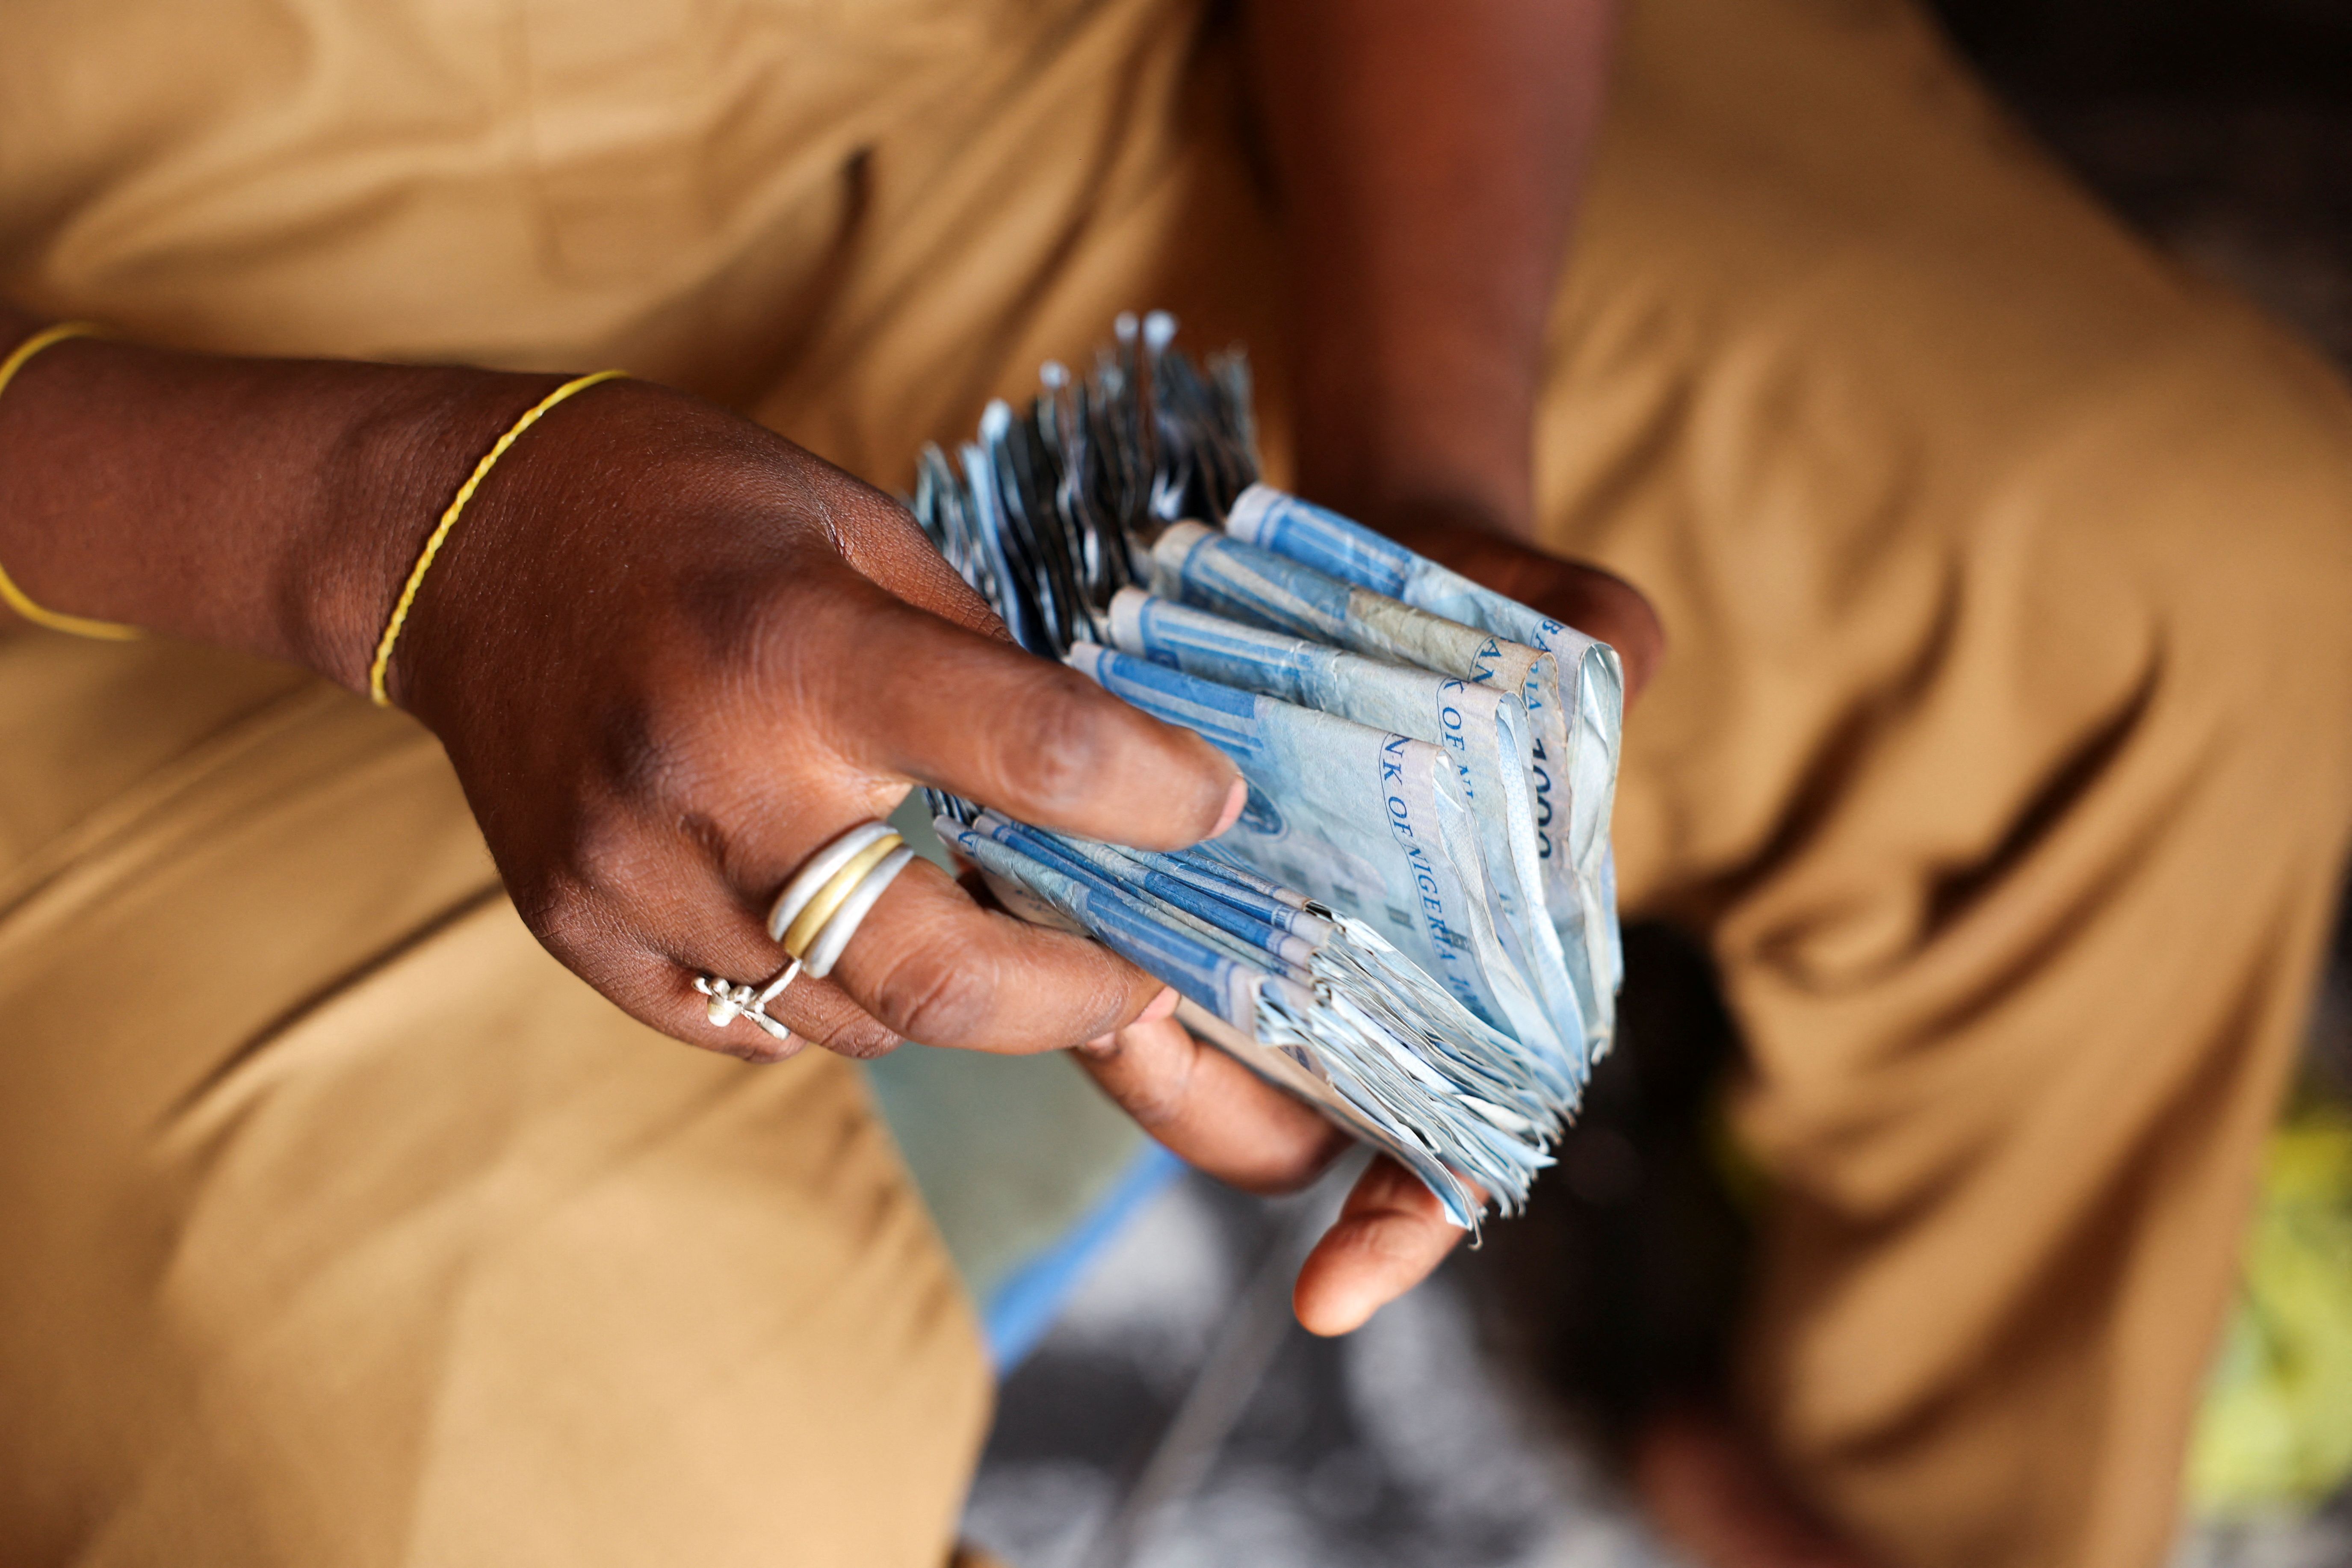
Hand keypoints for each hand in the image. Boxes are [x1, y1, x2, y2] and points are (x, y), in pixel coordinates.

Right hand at [385, 378, 1248, 1060]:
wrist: (463, 543)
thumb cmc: (692, 514)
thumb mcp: (864, 531)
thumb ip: (981, 666)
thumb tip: (1111, 783)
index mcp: (798, 650)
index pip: (1027, 749)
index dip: (1153, 796)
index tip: (1216, 808)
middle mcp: (709, 783)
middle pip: (939, 977)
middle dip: (1071, 999)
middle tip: (1137, 977)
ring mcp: (631, 879)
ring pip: (856, 1020)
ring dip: (947, 991)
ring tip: (976, 922)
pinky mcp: (581, 936)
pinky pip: (757, 1027)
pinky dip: (832, 998)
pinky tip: (842, 920)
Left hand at [1077, 504, 1662, 1333]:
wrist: (1399, 555)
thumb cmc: (1495, 609)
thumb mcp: (1566, 621)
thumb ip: (1599, 646)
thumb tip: (1621, 659)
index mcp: (1484, 983)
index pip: (1454, 1152)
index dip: (1400, 1231)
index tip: (1327, 1296)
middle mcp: (1370, 994)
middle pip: (1279, 1125)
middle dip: (1197, 1103)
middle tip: (1129, 1018)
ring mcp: (1271, 950)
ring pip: (1186, 1054)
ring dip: (1120, 1028)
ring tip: (1059, 943)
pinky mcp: (1187, 889)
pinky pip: (1123, 952)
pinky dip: (1078, 938)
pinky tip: (1029, 871)